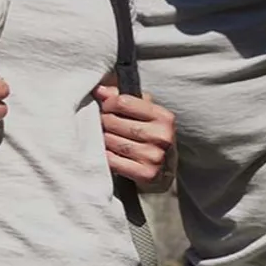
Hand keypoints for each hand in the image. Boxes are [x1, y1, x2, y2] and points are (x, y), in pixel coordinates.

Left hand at [93, 74, 175, 192]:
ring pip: (112, 141)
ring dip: (102, 139)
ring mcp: (155, 156)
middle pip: (114, 122)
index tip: (105, 107)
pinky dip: (105, 156)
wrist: (166, 172)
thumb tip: (99, 90)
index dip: (108, 103)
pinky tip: (106, 153)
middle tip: (101, 123)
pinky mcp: (146, 174)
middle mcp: (162, 136)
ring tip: (102, 137)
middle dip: (103, 121)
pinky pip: (113, 161)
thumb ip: (122, 98)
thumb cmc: (151, 136)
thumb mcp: (144, 114)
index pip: (124, 102)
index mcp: (164, 116)